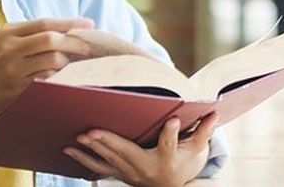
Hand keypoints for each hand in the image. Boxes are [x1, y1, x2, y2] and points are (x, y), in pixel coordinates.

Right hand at [0, 17, 93, 122]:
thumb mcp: (4, 42)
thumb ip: (30, 35)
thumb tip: (68, 30)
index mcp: (8, 32)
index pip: (45, 23)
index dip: (70, 23)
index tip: (90, 24)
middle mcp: (9, 48)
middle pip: (51, 40)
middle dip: (74, 43)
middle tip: (88, 48)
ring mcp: (12, 69)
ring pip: (52, 61)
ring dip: (67, 63)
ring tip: (72, 64)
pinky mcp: (16, 88)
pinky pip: (47, 80)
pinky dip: (58, 78)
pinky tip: (63, 77)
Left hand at [63, 112, 219, 186]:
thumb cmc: (186, 163)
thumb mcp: (198, 149)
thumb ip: (204, 130)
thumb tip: (215, 110)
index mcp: (168, 159)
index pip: (170, 144)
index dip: (172, 133)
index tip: (174, 121)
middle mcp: (147, 168)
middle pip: (127, 153)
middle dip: (109, 142)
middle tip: (92, 132)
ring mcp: (130, 172)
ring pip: (109, 160)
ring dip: (92, 149)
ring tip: (78, 138)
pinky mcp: (119, 173)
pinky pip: (98, 167)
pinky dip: (83, 159)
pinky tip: (68, 150)